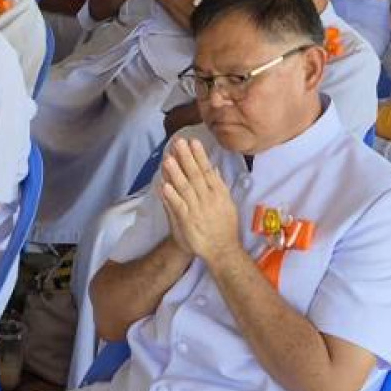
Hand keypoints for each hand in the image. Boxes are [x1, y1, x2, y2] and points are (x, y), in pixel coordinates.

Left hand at [157, 137, 244, 267]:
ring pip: (185, 188)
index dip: (199, 155)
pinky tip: (163, 186)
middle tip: (178, 142)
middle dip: (186, 158)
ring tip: (168, 159)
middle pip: (195, 175)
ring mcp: (197, 210)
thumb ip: (218, 184)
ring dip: (176, 173)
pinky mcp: (187, 221)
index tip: (193, 141)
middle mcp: (208, 199)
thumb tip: (213, 168)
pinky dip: (171, 196)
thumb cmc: (224, 225)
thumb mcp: (227, 202)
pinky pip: (178, 207)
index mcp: (218, 192)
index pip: (207, 170)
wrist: (222, 250)